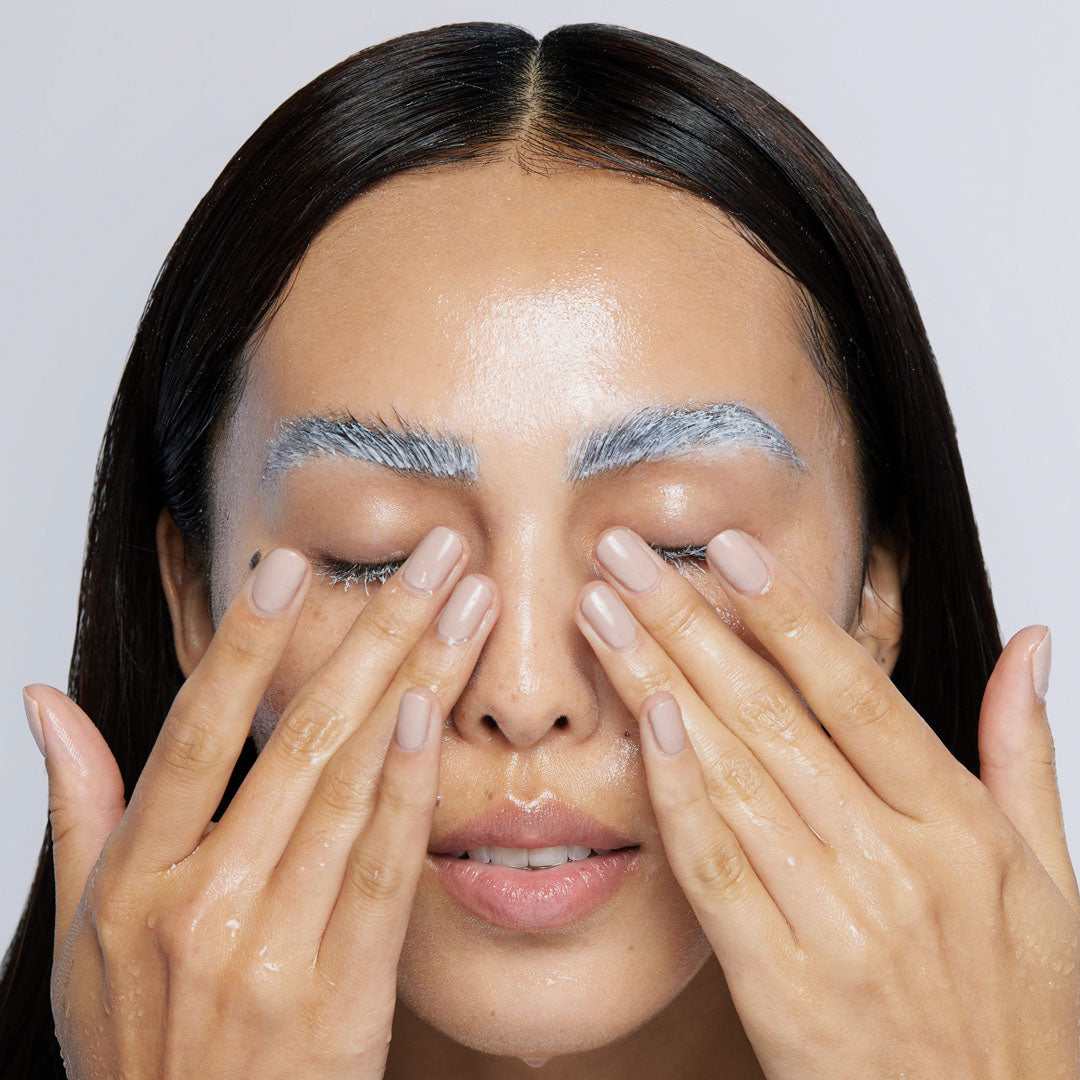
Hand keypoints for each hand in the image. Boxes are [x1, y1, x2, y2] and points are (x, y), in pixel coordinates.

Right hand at [26, 527, 497, 1078]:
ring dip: (417, 681)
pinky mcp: (342, 993)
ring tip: (467, 607)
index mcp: (136, 881)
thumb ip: (78, 808)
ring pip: (352, 786)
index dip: (245, 642)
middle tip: (437, 555)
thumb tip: (45, 701)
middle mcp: (204, 903)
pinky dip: (409, 789)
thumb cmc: (141, 1049)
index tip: (289, 562)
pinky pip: (384, 871)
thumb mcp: (81, 937)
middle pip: (300, 738)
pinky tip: (435, 716)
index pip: (195, 731)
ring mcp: (274, 949)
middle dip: (375, 631)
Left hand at [575, 526, 1079, 1078]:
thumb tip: (1033, 644)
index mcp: (956, 825)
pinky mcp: (782, 983)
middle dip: (689, 624)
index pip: (857, 692)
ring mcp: (836, 921)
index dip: (786, 615)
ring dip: (657, 683)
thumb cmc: (1014, 1009)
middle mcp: (895, 862)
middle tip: (624, 556)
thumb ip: (1024, 751)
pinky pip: (717, 869)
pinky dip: (677, 793)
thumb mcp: (1049, 877)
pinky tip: (641, 723)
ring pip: (733, 774)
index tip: (725, 550)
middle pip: (773, 716)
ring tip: (602, 615)